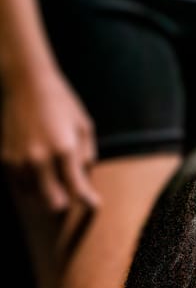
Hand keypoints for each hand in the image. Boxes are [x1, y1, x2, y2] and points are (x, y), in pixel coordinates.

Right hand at [3, 66, 97, 214]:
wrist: (26, 84)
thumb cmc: (61, 104)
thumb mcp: (84, 127)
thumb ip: (86, 157)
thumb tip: (84, 180)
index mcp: (63, 150)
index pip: (77, 189)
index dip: (89, 200)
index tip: (95, 203)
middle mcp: (39, 158)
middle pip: (53, 203)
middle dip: (66, 203)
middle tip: (72, 194)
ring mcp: (19, 159)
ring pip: (34, 195)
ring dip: (46, 191)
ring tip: (54, 175)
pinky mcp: (6, 157)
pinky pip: (20, 183)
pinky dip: (31, 182)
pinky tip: (39, 168)